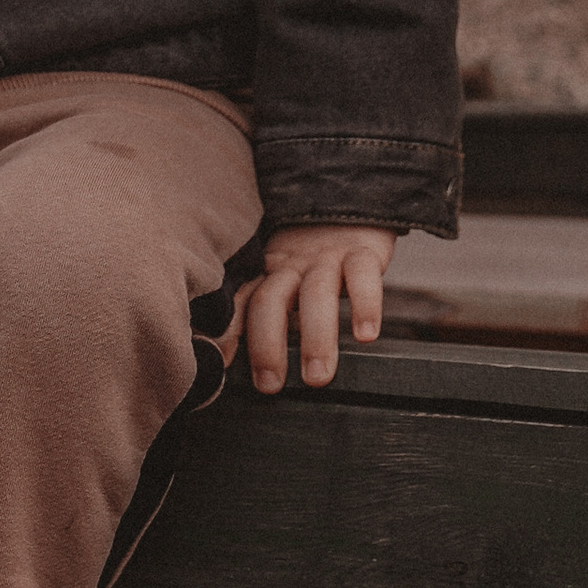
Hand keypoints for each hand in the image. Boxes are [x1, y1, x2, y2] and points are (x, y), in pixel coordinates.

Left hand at [235, 224, 395, 392]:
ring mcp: (326, 258)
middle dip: (267, 346)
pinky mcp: (362, 252)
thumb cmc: (312, 253)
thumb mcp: (283, 273)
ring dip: (315, 338)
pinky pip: (363, 277)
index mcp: (266, 272)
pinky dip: (366, 305)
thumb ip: (265, 305)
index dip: (227, 332)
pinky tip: (367, 336)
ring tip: (317, 377)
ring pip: (316, 295)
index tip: (220, 366)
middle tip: (269, 386)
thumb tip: (234, 356)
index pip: (239, 302)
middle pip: (270, 301)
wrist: (352, 201)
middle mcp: (290, 265)